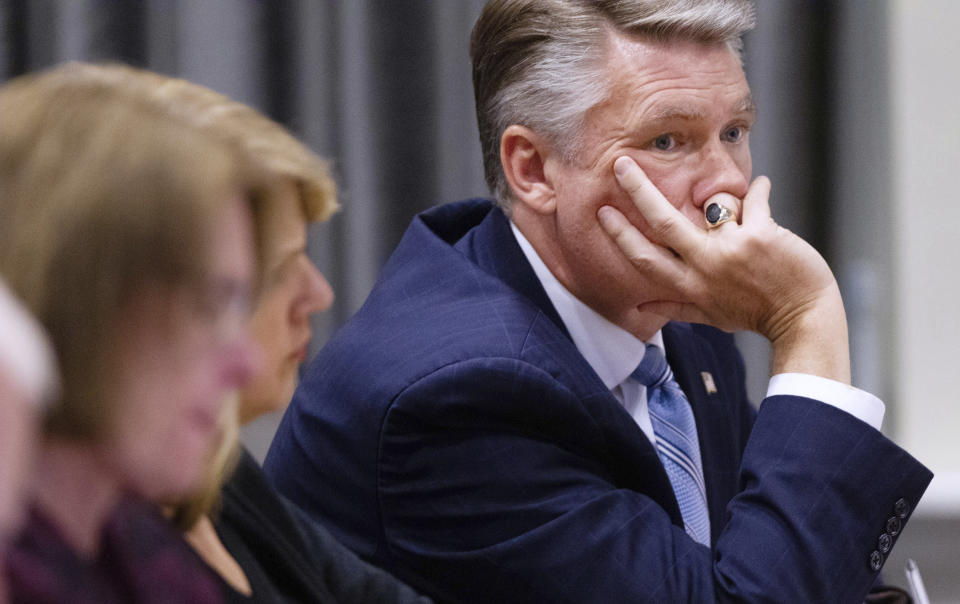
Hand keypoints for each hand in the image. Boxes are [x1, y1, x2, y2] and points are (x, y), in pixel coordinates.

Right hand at [598, 156, 849, 381]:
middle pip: (663, 222)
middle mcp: (706, 267)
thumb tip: (640, 307)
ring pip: (715, 204)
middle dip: (639, 190)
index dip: (621, 234)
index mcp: (691, 286)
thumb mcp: (711, 316)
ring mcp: (733, 249)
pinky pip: (754, 197)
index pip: (645, 258)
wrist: (803, 317)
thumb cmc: (756, 314)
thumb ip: (675, 307)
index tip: (603, 212)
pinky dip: (759, 189)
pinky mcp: (761, 235)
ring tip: (742, 210)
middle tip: (621, 163)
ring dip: (727, 198)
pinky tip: (761, 186)